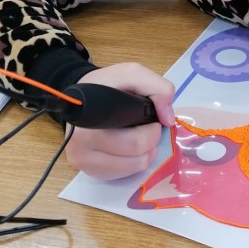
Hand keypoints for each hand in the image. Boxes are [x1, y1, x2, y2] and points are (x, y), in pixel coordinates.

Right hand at [64, 63, 174, 179]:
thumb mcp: (132, 74)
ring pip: (133, 168)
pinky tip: (126, 146)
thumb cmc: (106, 86)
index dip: (150, 130)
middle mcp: (81, 145)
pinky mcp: (89, 171)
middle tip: (145, 126)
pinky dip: (132, 162)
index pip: (134, 141)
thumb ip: (157, 88)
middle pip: (136, 156)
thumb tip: (168, 119)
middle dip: (151, 140)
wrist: (80, 98)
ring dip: (145, 153)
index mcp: (90, 120)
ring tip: (137, 135)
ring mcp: (83, 161)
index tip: (150, 119)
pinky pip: (123, 174)